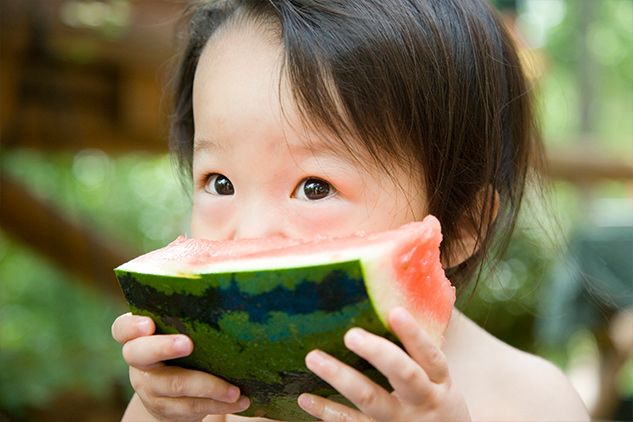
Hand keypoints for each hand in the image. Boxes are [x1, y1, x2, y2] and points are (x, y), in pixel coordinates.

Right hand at [111, 312, 249, 421]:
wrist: (172, 392)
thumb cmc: (182, 345)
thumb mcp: (178, 331)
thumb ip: (188, 317)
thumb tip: (224, 299)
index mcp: (138, 336)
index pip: (123, 328)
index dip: (131, 326)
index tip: (148, 324)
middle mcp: (139, 362)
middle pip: (141, 354)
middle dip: (164, 347)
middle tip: (188, 344)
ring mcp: (150, 387)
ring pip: (176, 385)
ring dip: (210, 387)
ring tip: (235, 390)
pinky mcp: (166, 409)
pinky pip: (192, 407)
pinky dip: (218, 403)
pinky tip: (240, 400)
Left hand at [297, 307, 469, 421]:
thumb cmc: (434, 400)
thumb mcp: (437, 379)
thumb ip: (416, 352)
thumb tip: (388, 308)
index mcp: (438, 379)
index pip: (429, 353)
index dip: (414, 334)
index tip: (395, 312)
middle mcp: (422, 399)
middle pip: (404, 375)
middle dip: (378, 353)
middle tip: (351, 335)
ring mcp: (399, 420)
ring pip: (370, 398)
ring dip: (341, 377)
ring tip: (314, 358)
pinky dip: (327, 411)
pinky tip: (305, 398)